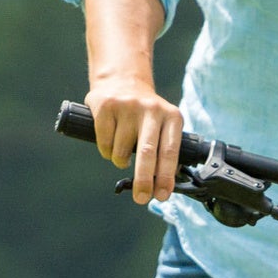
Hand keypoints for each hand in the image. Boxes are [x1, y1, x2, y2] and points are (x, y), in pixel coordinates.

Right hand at [91, 73, 185, 204]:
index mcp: (172, 116)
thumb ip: (164, 149)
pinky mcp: (106, 106)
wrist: (122, 79)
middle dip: (144, 180)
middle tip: (141, 198)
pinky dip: (106, 151)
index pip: (170, 151)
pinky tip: (110, 143)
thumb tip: (162, 186)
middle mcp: (152, 109)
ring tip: (122, 152)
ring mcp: (128, 106)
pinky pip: (105, 143)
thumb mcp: (163, 123)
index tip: (163, 195)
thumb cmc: (145, 114)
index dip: (166, 176)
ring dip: (120, 161)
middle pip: (148, 152)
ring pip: (122, 150)